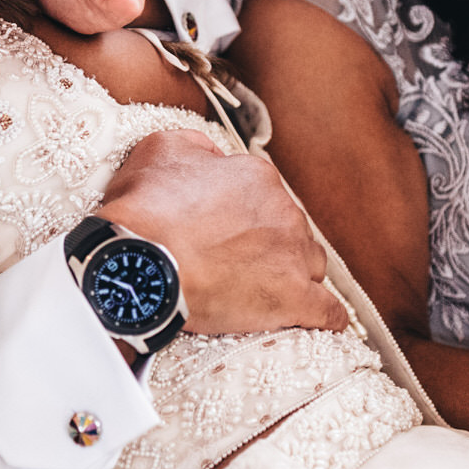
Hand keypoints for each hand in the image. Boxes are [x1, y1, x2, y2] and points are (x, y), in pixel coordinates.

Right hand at [96, 130, 346, 334]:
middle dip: (267, 244)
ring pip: (310, 263)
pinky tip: (324, 321)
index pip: (263, 194)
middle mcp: (283, 211)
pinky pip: (326, 309)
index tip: (220, 230)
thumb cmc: (146, 210)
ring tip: (265, 290)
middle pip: (289, 229)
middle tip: (232, 262)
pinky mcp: (294, 298)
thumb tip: (212, 157)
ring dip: (293, 273)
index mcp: (256, 177)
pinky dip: (326, 315)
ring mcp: (292, 255)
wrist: (142, 262)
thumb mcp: (161, 150)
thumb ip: (196, 147)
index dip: (240, 214)